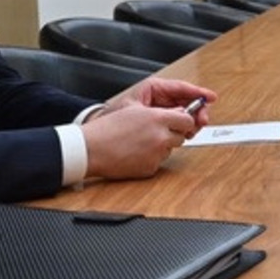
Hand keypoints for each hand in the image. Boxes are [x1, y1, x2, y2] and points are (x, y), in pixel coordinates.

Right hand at [80, 101, 199, 179]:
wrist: (91, 149)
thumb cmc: (108, 128)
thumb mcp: (134, 110)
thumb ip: (160, 112)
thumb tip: (178, 114)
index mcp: (157, 118)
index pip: (187, 120)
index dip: (184, 120)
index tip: (181, 121)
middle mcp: (161, 137)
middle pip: (182, 136)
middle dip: (173, 133)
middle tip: (156, 131)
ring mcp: (157, 154)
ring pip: (171, 149)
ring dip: (162, 146)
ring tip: (140, 142)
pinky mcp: (151, 168)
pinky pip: (159, 161)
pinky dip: (152, 158)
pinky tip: (136, 153)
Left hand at [108, 77, 215, 128]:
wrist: (97, 141)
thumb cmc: (112, 122)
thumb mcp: (140, 114)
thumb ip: (165, 114)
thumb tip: (185, 116)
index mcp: (152, 90)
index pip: (179, 88)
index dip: (197, 93)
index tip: (210, 97)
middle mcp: (158, 101)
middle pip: (185, 102)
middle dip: (196, 111)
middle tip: (202, 120)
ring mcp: (159, 114)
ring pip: (183, 116)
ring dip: (190, 123)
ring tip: (191, 130)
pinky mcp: (159, 127)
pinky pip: (176, 127)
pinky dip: (182, 131)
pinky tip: (183, 135)